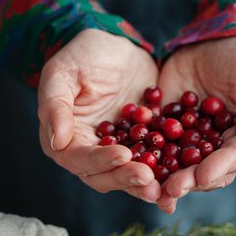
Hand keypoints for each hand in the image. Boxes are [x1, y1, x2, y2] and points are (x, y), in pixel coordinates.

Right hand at [38, 29, 161, 202]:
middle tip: (148, 178)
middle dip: (125, 178)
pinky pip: (151, 164)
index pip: (78, 159)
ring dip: (144, 186)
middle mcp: (88, 152)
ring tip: (164, 190)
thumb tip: (56, 142)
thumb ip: (55, 105)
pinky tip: (181, 178)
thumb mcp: (62, 72)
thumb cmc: (84, 54)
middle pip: (103, 176)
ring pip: (127, 176)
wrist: (119, 46)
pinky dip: (164, 174)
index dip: (99, 160)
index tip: (123, 154)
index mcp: (64, 138)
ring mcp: (115, 152)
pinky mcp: (140, 147)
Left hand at [156, 37, 235, 210]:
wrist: (215, 38)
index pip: (234, 160)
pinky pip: (152, 142)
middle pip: (203, 171)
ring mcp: (189, 141)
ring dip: (163, 177)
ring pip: (176, 164)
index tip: (203, 176)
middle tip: (171, 189)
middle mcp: (217, 149)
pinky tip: (129, 158)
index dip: (218, 169)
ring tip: (148, 184)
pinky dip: (141, 150)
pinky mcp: (165, 129)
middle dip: (187, 181)